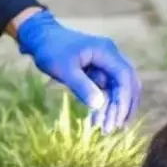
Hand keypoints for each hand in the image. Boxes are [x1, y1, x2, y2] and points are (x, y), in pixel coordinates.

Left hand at [15, 10, 140, 132]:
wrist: (39, 37)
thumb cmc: (50, 50)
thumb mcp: (64, 69)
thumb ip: (81, 86)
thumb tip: (99, 105)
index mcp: (106, 51)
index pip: (124, 76)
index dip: (124, 99)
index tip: (117, 119)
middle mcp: (110, 56)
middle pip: (127, 83)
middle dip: (123, 106)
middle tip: (115, 129)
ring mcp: (105, 64)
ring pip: (117, 89)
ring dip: (113, 108)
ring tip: (105, 129)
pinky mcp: (97, 71)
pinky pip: (106, 90)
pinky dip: (104, 105)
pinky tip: (96, 120)